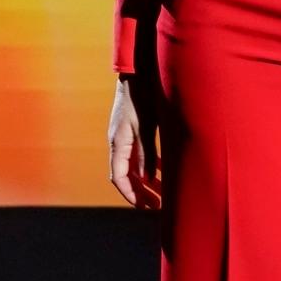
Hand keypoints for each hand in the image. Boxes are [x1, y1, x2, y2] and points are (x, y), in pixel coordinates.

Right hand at [108, 74, 161, 208]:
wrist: (136, 73)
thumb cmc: (140, 97)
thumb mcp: (146, 126)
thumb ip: (146, 152)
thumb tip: (148, 178)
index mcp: (117, 143)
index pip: (118, 177)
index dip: (130, 194)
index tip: (144, 207)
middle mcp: (118, 143)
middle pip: (127, 176)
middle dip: (141, 192)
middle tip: (156, 207)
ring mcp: (124, 137)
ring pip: (134, 167)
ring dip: (147, 181)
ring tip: (163, 194)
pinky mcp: (132, 131)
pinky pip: (139, 156)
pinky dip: (150, 167)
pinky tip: (162, 172)